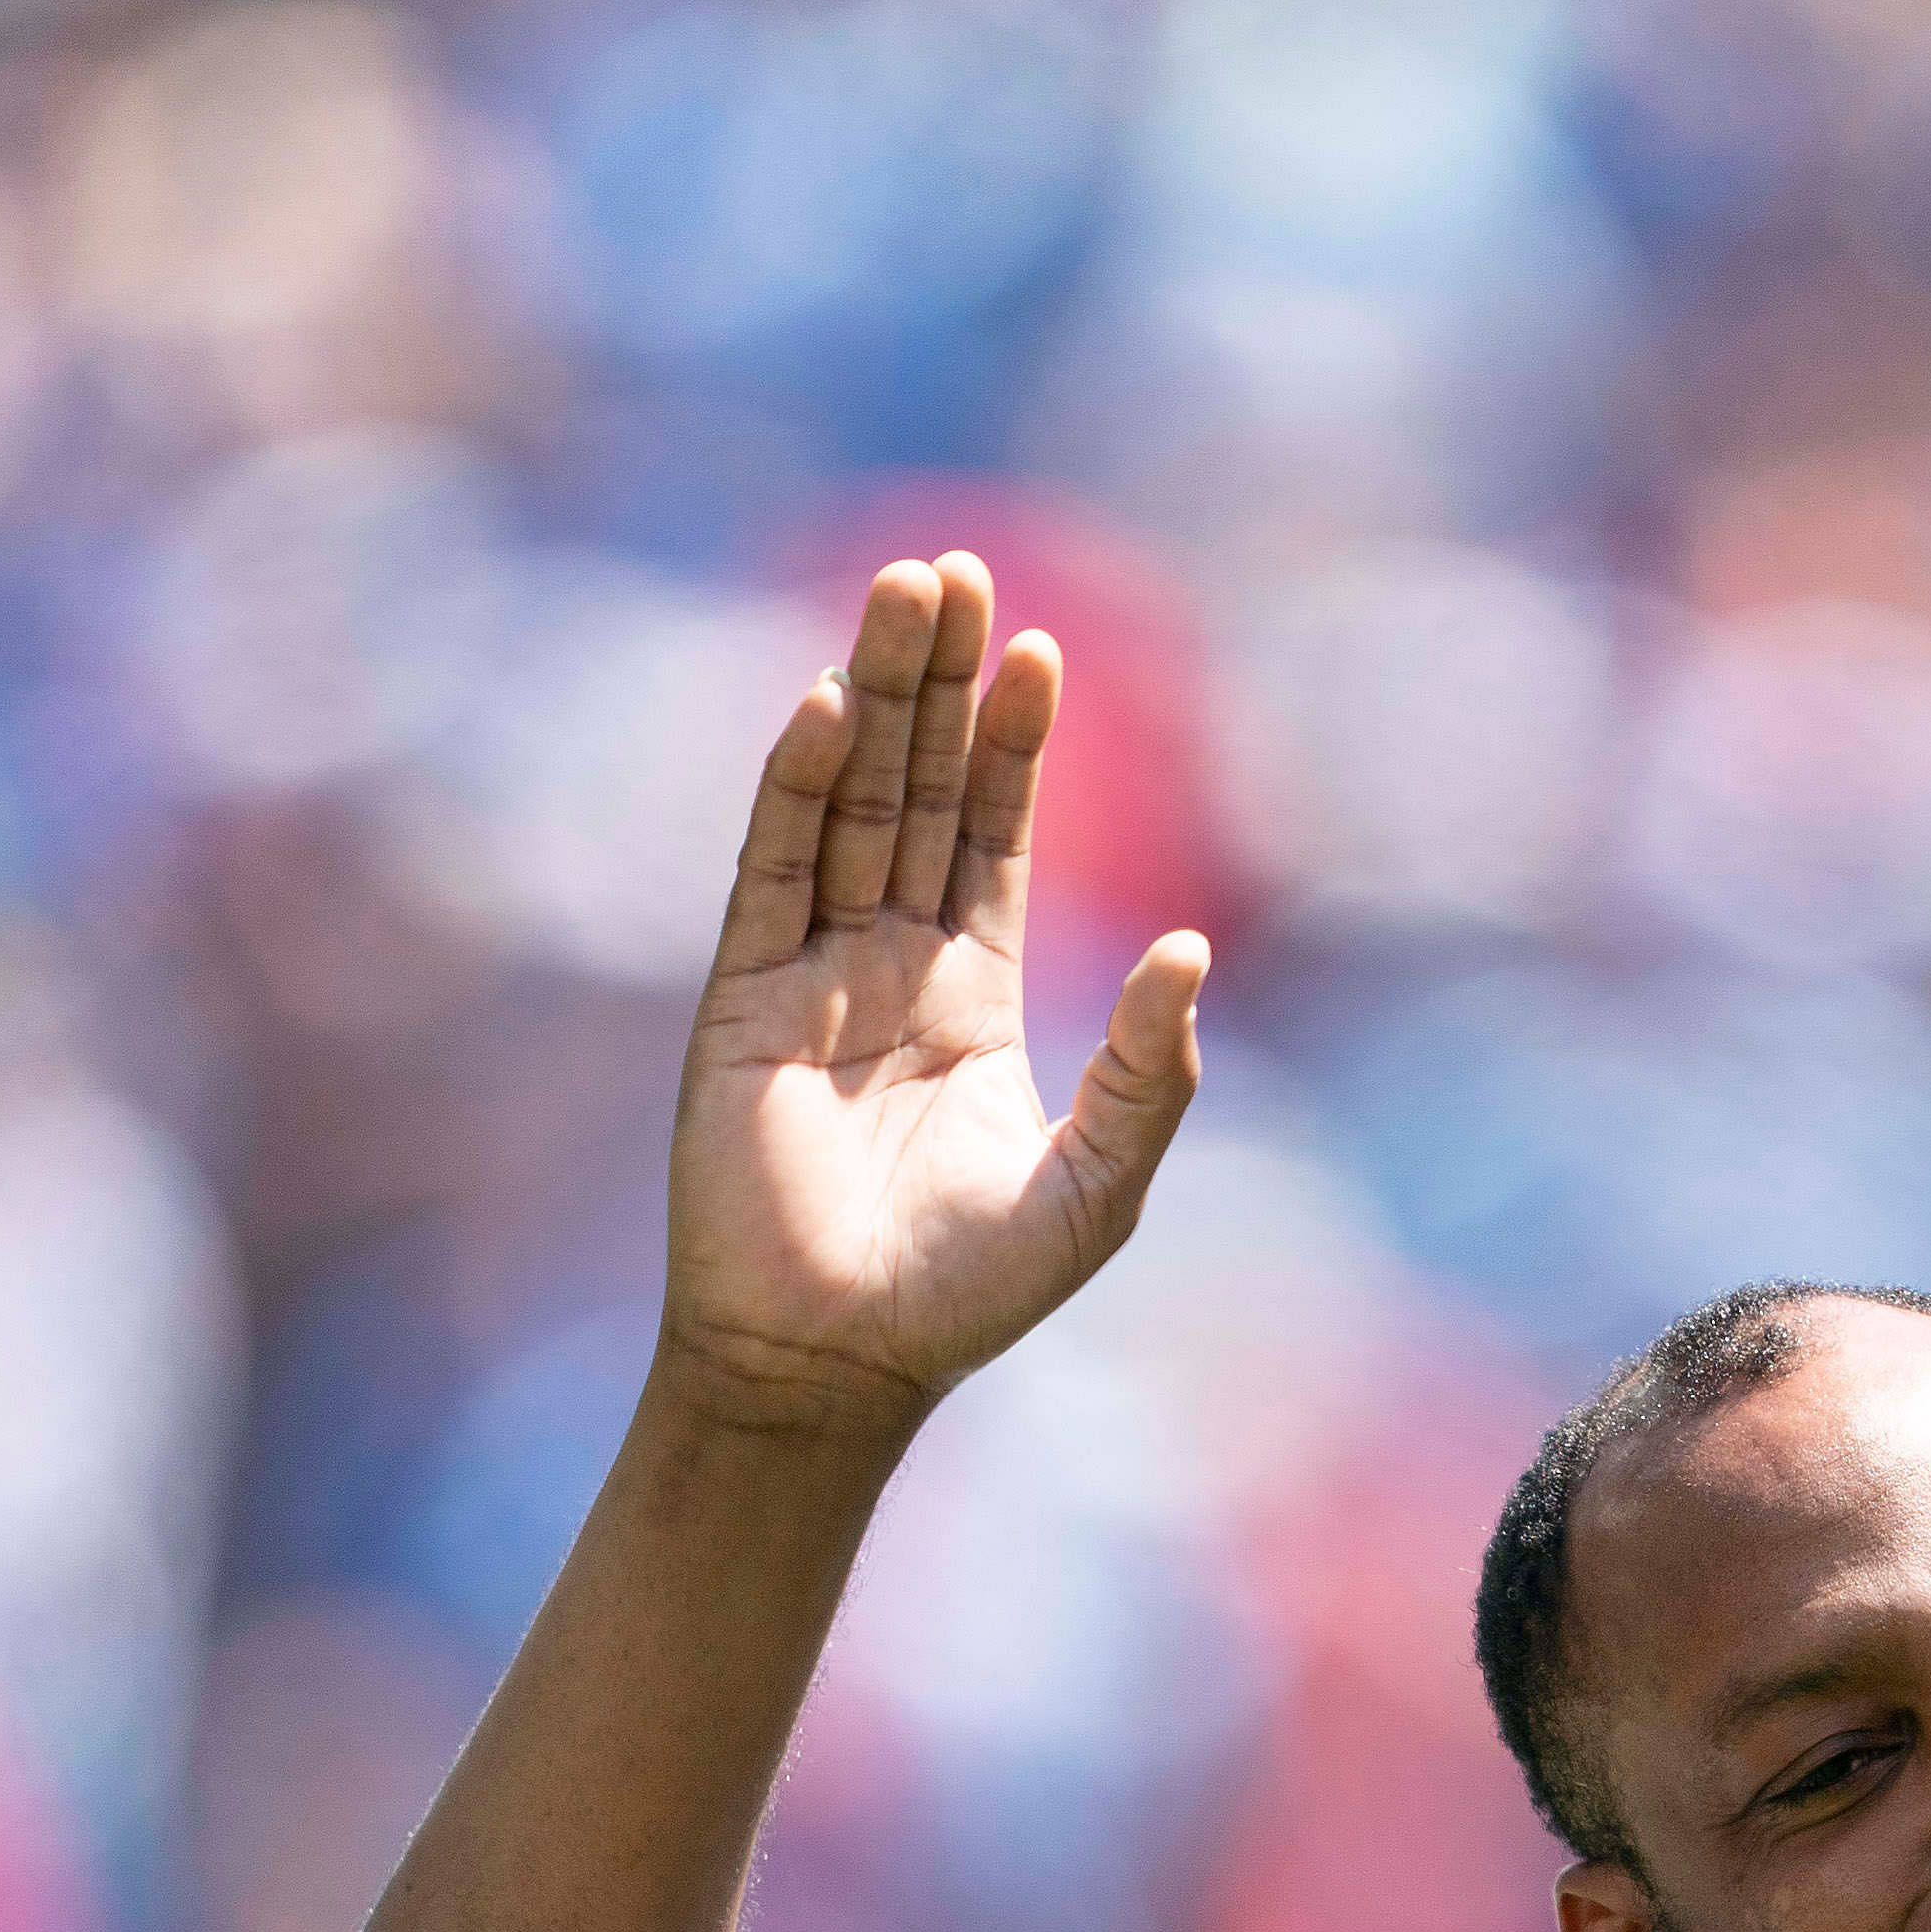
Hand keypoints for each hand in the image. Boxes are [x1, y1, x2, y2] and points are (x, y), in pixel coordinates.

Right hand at [662, 552, 1210, 1445]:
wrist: (837, 1364)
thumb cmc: (964, 1295)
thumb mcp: (1097, 1185)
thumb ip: (1153, 1073)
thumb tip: (1192, 950)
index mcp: (969, 994)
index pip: (991, 837)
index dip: (1013, 744)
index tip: (1038, 649)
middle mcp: (886, 964)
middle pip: (917, 790)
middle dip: (940, 682)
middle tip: (958, 567)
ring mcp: (807, 972)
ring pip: (847, 803)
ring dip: (876, 698)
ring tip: (904, 591)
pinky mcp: (738, 998)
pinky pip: (768, 869)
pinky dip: (796, 785)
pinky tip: (828, 706)